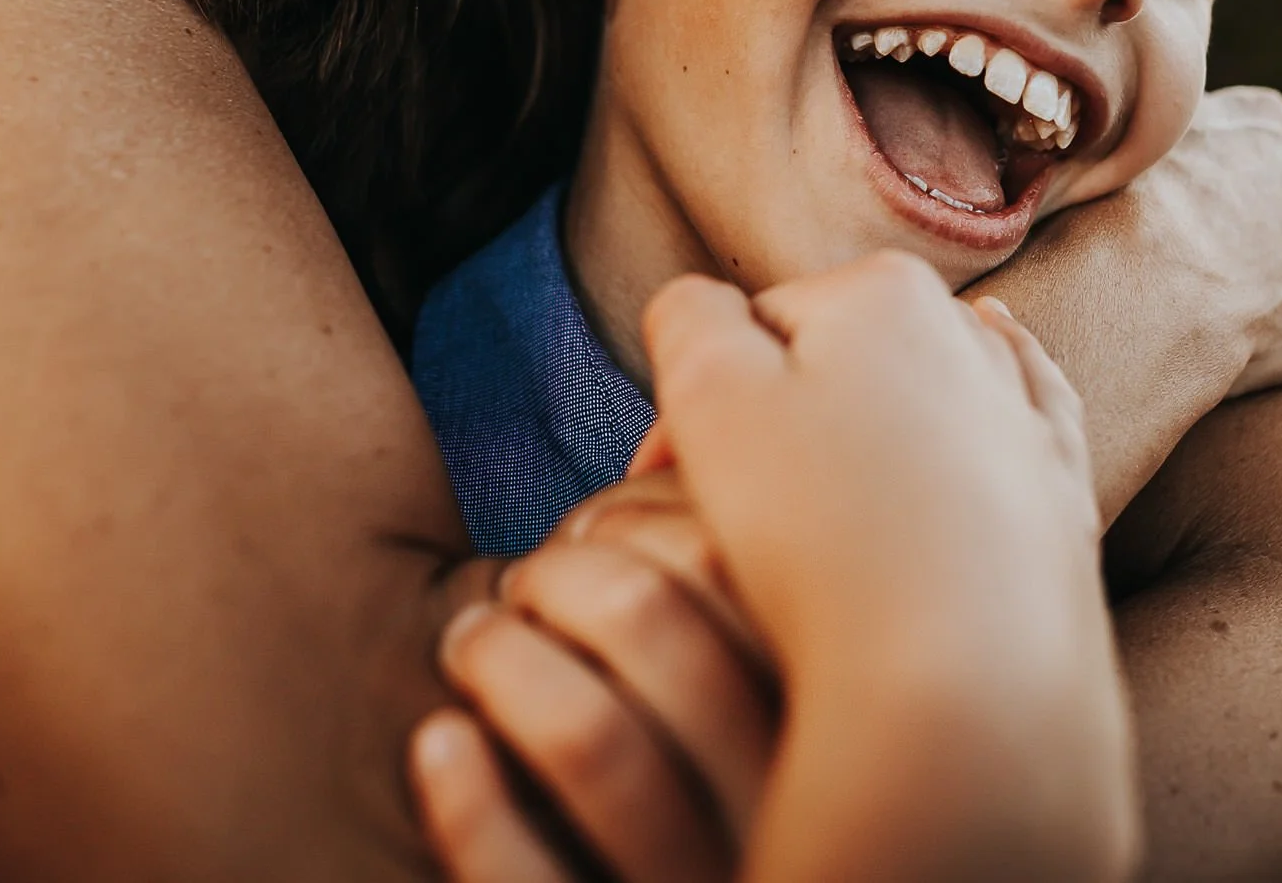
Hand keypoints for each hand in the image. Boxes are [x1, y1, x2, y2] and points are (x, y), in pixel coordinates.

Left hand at [414, 476, 774, 882]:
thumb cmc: (743, 766)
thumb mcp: (793, 671)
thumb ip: (755, 572)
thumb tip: (668, 443)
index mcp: (839, 709)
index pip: (727, 553)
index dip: (633, 518)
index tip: (587, 528)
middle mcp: (794, 804)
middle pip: (655, 625)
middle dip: (558, 572)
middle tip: (521, 581)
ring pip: (591, 736)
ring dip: (501, 658)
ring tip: (471, 642)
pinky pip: (526, 881)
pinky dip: (467, 799)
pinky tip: (442, 742)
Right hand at [643, 257, 1133, 882]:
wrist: (968, 683)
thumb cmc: (828, 535)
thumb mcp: (709, 396)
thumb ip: (689, 317)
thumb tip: (702, 304)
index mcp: (881, 289)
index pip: (748, 331)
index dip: (692, 410)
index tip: (666, 490)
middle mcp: (969, 335)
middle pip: (834, 365)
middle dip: (775, 429)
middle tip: (732, 524)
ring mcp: (1026, 420)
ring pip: (919, 401)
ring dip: (866, 442)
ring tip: (825, 522)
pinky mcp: (1062, 501)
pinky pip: (1016, 438)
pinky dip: (985, 428)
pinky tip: (980, 418)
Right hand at [979, 86, 1281, 516]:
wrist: (1144, 294)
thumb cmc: (1106, 227)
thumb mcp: (1106, 154)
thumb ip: (1120, 140)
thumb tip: (1065, 130)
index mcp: (1263, 120)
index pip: (1273, 139)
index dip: (1241, 188)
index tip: (1211, 226)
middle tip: (1236, 285)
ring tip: (1264, 332)